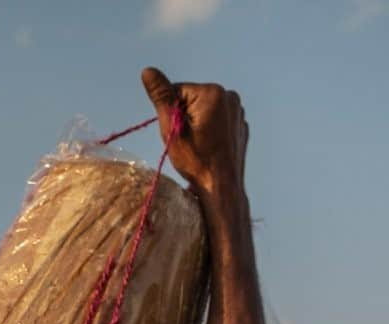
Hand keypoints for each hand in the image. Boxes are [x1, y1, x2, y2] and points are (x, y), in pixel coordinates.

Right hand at [141, 68, 247, 198]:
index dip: (172, 114)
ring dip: (198, 124)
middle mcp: (229, 95)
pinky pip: (219, 121)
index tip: (178, 135)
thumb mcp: (173, 129)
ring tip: (200, 147)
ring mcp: (238, 110)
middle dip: (185, 118)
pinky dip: (211, 131)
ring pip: (205, 110)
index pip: (178, 92)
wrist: (222, 187)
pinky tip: (210, 148)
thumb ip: (161, 97)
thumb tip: (148, 71)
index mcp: (212, 92)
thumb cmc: (196, 162)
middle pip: (193, 100)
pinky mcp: (241, 124)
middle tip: (188, 143)